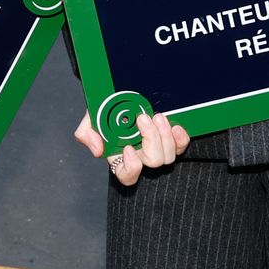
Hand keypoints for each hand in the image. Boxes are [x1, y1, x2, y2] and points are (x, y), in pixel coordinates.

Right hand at [74, 108, 189, 186]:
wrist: (124, 93)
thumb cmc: (107, 108)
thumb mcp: (91, 118)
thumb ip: (86, 134)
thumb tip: (97, 150)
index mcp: (121, 156)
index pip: (127, 176)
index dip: (131, 167)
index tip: (128, 148)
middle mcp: (142, 156)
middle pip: (153, 162)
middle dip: (151, 140)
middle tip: (143, 118)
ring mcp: (158, 148)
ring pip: (168, 156)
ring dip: (164, 136)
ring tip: (157, 116)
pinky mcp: (173, 140)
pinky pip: (182, 146)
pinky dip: (180, 138)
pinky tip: (174, 125)